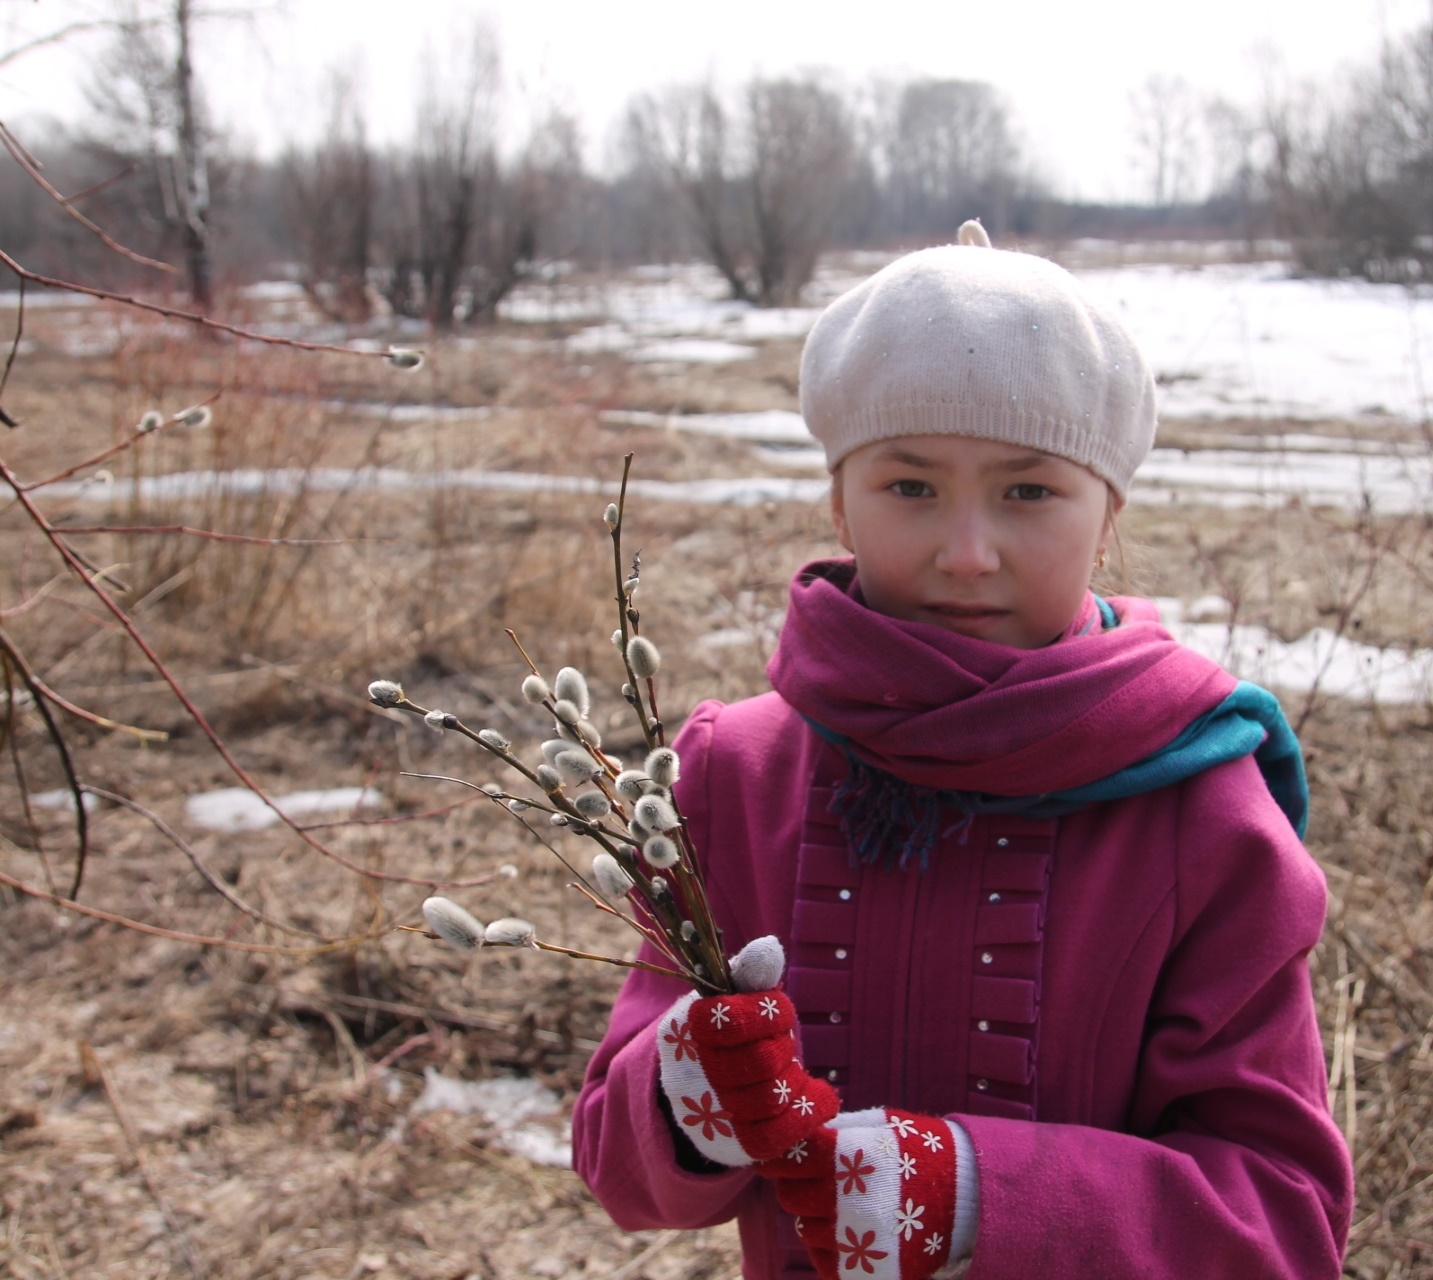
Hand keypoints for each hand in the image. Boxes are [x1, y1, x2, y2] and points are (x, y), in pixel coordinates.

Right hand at [656, 936, 839, 1165]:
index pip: (737, 1018)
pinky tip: (816, 1095)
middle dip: (781, 1051)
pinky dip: (804, 1114)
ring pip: (767, 1101)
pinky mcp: (737, 1143)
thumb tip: (768, 949)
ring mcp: (716, 1111)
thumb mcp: (734, 996)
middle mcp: (699, 1071)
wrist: (701, 1087)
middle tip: (780, 1044)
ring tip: (791, 1073)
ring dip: (790, 1083)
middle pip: (759, 1062)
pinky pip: (774, 1137)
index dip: (767, 1014)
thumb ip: (750, 974)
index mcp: (695, 1026)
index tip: (773, 1012)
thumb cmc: (729, 1031)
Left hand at [758, 1107, 960, 1279]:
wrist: (969, 1198)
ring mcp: (859, 1239)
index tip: (779, 1157)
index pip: (790, 1160)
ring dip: (812, 1218)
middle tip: (808, 1180)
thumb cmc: (922, 1155)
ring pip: (805, 1231)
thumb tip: (799, 1132)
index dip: (778, 1158)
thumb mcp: (883, 1127)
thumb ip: (839, 1129)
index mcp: (850, 1157)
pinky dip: (828, 1249)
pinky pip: (825, 1264)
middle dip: (794, 1187)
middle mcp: (849, 1199)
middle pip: (790, 1198)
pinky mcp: (870, 1270)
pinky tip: (845, 1233)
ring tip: (835, 1206)